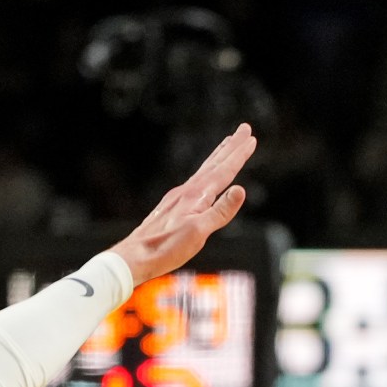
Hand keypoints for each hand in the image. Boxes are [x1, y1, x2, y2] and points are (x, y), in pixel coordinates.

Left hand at [111, 124, 257, 280]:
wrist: (135, 256)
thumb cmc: (166, 248)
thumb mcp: (198, 232)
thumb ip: (220, 211)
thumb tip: (240, 190)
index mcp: (196, 196)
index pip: (223, 171)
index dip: (238, 155)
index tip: (251, 139)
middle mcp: (187, 191)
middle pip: (214, 164)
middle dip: (231, 147)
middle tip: (244, 130)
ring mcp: (178, 198)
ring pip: (204, 171)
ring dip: (218, 156)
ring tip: (227, 144)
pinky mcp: (173, 206)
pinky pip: (195, 181)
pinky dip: (206, 172)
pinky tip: (204, 177)